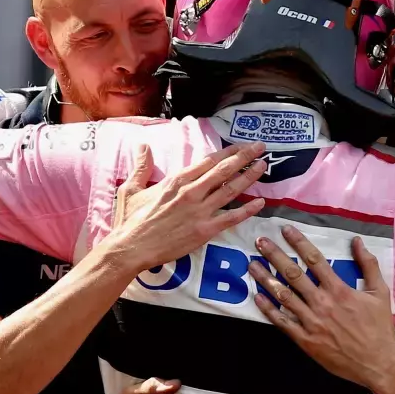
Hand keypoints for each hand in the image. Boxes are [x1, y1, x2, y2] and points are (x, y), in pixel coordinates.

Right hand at [107, 142, 266, 273]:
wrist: (132, 247)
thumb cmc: (131, 220)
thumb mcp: (132, 188)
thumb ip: (141, 167)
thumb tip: (142, 146)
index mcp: (176, 180)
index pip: (208, 161)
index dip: (227, 152)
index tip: (241, 145)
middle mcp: (191, 192)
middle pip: (224, 170)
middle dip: (244, 156)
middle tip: (260, 147)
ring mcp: (200, 211)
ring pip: (231, 189)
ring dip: (249, 176)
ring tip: (263, 166)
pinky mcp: (204, 230)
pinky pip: (231, 217)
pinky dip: (247, 210)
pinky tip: (260, 202)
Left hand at [248, 225, 394, 389]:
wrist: (377, 363)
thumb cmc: (379, 327)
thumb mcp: (380, 292)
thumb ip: (369, 264)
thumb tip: (357, 240)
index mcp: (339, 290)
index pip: (314, 259)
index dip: (298, 242)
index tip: (285, 229)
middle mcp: (322, 303)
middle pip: (293, 274)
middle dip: (275, 255)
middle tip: (260, 242)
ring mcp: (311, 322)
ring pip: (283, 296)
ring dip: (266, 279)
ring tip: (252, 265)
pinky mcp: (305, 340)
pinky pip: (283, 322)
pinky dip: (268, 310)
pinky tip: (257, 297)